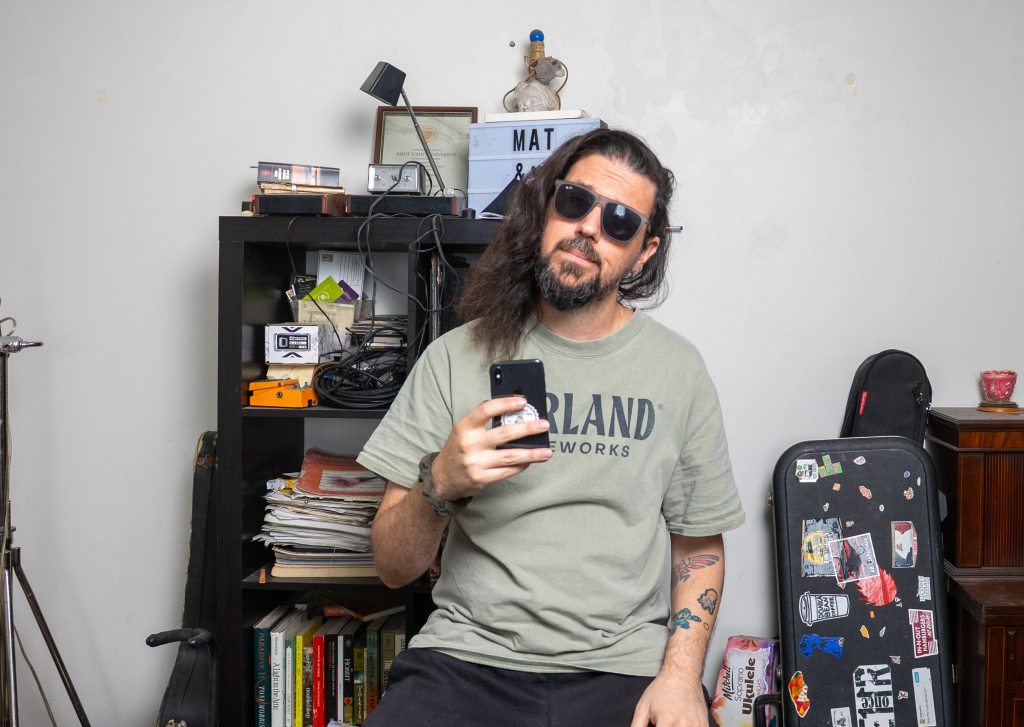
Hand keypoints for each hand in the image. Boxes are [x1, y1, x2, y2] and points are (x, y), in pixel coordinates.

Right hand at [431, 397, 550, 500]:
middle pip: (505, 434)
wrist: (442, 477)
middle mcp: (470, 444)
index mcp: (465, 427)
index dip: (506, 404)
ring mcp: (476, 463)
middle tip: (544, 425)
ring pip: (511, 456)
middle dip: (528, 429)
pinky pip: (508, 471)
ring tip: (547, 451)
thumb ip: (483, 421)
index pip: (486, 410)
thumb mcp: (463, 430)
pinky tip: (530, 461)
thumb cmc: (458, 449)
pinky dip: (521, 466)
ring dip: (532, 453)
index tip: (523, 401)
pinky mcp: (482, 478)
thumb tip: (513, 410)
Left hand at [630, 671, 707, 726]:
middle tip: (661, 723)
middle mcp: (683, 725)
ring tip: (671, 722)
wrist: (682, 674)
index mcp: (667, 722)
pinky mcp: (704, 726)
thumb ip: (637, 726)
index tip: (655, 726)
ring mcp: (696, 726)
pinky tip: (680, 722)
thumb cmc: (662, 689)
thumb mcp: (643, 707)